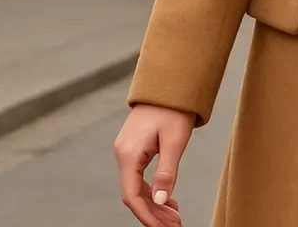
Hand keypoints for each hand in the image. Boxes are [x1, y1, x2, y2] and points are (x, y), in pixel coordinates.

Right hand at [114, 103, 194, 225]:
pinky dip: (153, 190)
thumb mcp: (174, 142)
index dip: (146, 216)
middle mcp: (123, 154)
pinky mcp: (134, 149)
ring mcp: (127, 152)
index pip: (132, 195)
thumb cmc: (173, 110)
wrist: (169, 84)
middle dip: (153, 213)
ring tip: (175, 217)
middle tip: (175, 226)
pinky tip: (167, 200)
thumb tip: (160, 200)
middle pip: (134, 194)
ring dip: (155, 204)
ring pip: (137, 187)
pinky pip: (139, 177)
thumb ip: (166, 172)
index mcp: (129, 154)